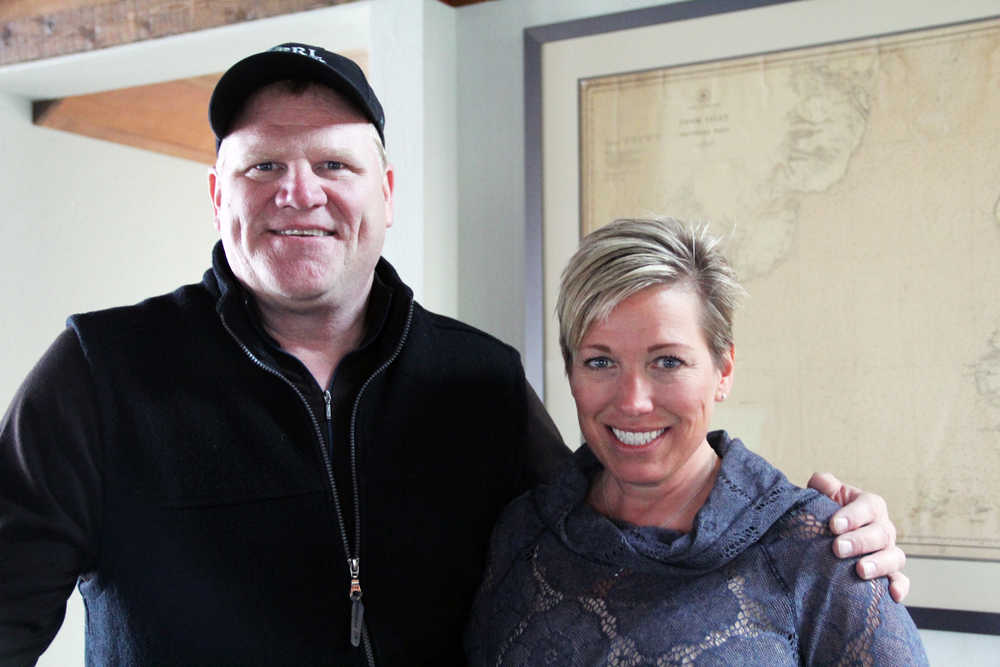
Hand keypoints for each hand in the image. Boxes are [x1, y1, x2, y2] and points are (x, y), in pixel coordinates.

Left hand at [807, 472, 908, 602]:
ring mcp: (888, 551)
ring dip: (879, 564)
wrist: (827, 535)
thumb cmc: (827, 513)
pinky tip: (893, 595)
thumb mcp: (824, 495)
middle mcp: (883, 528)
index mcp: (870, 505)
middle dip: (860, 541)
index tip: (833, 525)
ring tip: (860, 571)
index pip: (868, 506)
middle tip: (837, 548)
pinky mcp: (890, 573)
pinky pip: (901, 580)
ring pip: (894, 557)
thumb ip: (823, 484)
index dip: (853, 515)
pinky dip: (900, 587)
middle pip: (881, 533)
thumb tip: (823, 482)